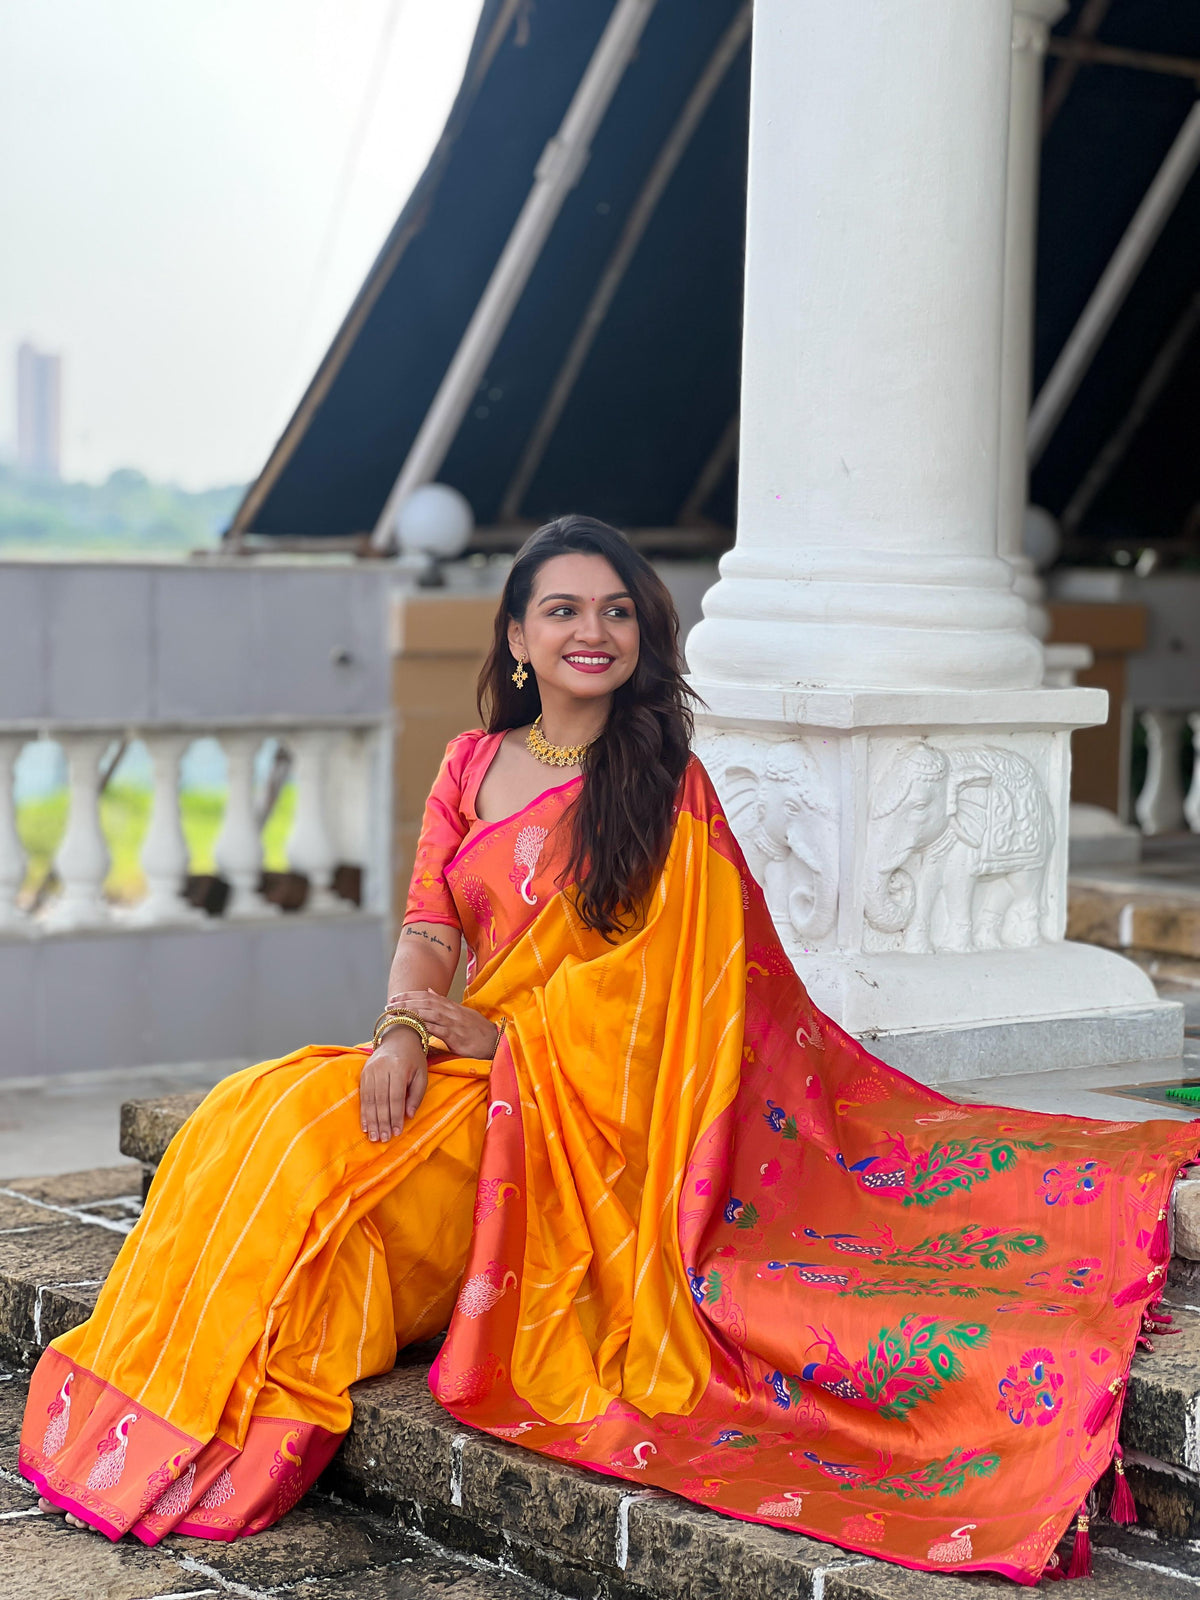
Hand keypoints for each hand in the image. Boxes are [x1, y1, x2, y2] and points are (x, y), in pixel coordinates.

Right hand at [360, 1026, 426, 1142]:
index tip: (396, 1132)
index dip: (395, 1116)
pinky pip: (363, 1095)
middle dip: (382, 1121)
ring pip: (369, 1099)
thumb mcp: (421, 1074)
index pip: (395, 1097)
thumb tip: (409, 1116)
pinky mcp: (363, 1073)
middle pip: (380, 1100)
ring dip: (371, 1120)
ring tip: (374, 1136)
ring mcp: (370, 1070)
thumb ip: (416, 1095)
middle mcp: (381, 1069)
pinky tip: (366, 1125)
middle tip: (383, 1139)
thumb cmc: (413, 1058)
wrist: (399, 1037)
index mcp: (398, 1068)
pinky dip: (364, 1112)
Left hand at [387, 990, 500, 1059]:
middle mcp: (451, 1011)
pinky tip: (414, 1026)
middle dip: (406, 1001)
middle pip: (425, 1002)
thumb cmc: (477, 1029)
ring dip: (411, 1011)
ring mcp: (454, 1022)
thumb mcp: (460, 1013)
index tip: (395, 997)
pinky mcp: (456, 1035)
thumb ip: (444, 1002)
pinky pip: (438, 1029)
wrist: (495, 1041)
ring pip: (429, 1013)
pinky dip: (425, 1026)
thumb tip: (429, 991)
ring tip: (396, 1012)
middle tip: (389, 1003)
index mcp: (451, 1006)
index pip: (427, 997)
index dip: (410, 996)